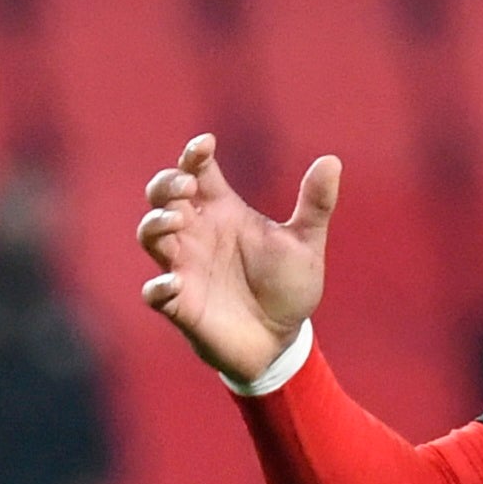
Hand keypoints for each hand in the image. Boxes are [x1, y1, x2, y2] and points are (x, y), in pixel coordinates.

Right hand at [135, 135, 335, 384]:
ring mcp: (184, 267)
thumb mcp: (305, 243)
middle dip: (166, 185)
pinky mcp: (180, 303)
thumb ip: (316, 204)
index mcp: (223, 212)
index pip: (197, 172)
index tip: (205, 144)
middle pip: (162, 196)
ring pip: (150, 235)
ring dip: (156, 225)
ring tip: (176, 221)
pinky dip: (158, 286)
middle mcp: (197, 234)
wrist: (282, 339)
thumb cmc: (287, 286)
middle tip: (187, 186)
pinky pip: (155, 292)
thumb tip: (332, 160)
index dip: (194, 155)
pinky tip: (174, 282)